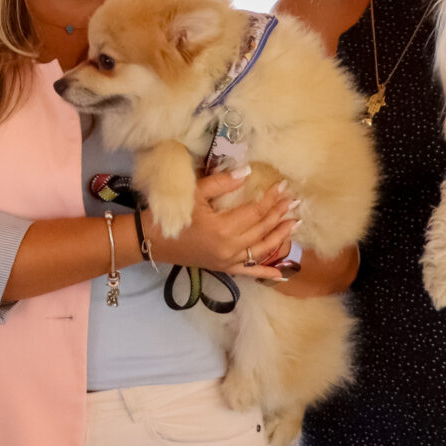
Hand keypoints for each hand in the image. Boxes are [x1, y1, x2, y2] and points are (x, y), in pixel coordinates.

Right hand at [145, 171, 297, 280]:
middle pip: (262, 229)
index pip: (255, 212)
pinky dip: (265, 273)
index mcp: (222, 228)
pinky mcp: (222, 268)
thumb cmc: (171, 215)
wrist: (151, 241)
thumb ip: (221, 183)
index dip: (271, 199)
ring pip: (261, 249)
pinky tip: (281, 274)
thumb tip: (246, 172)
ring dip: (280, 237)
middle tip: (293, 202)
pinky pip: (248, 272)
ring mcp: (227, 260)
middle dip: (279, 214)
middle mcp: (229, 248)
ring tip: (294, 224)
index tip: (283, 187)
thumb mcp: (194, 193)